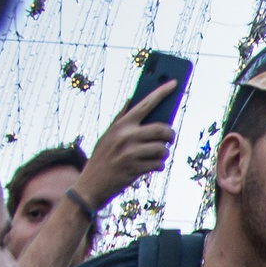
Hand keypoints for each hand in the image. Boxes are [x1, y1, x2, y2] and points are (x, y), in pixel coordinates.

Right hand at [77, 82, 178, 205]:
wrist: (91, 184)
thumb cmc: (103, 158)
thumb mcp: (108, 134)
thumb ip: (122, 118)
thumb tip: (134, 99)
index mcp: (120, 124)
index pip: (145, 103)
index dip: (161, 92)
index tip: (174, 82)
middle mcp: (125, 135)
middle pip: (163, 129)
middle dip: (169, 136)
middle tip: (168, 139)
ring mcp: (130, 152)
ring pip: (163, 149)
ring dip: (162, 155)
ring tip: (153, 157)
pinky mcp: (135, 168)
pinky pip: (159, 164)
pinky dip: (157, 166)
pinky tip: (148, 167)